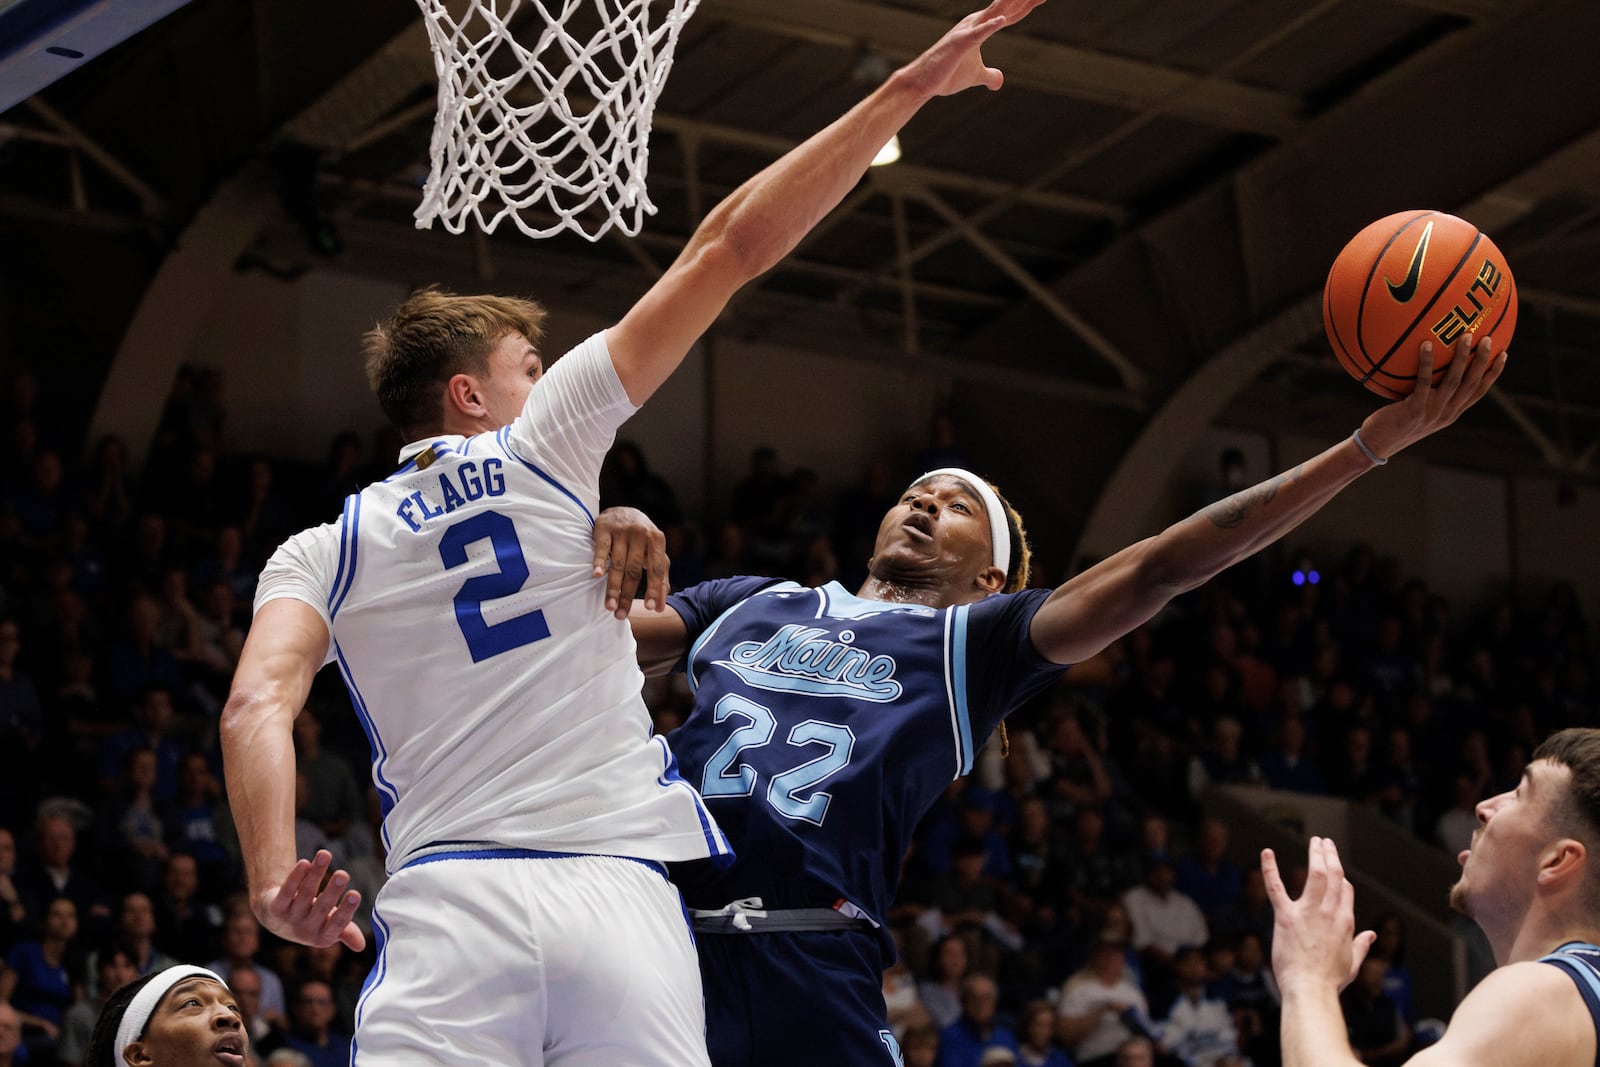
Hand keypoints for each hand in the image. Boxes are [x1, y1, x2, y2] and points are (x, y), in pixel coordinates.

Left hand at [256, 849, 364, 950]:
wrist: (277, 916)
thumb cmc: (312, 918)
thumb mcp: (329, 926)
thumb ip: (345, 931)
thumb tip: (361, 947)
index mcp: (322, 937)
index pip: (336, 924)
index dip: (345, 910)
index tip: (355, 894)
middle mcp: (304, 931)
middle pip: (321, 908)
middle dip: (332, 891)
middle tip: (342, 874)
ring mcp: (288, 919)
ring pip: (304, 894)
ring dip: (315, 874)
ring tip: (325, 854)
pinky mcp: (274, 908)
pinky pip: (286, 891)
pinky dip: (295, 877)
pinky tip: (304, 862)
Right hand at [592, 507, 669, 617]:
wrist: (622, 511)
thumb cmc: (641, 538)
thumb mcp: (655, 552)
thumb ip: (661, 576)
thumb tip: (661, 607)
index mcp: (657, 540)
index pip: (656, 569)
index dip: (654, 589)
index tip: (651, 609)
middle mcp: (641, 533)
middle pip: (634, 571)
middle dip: (627, 595)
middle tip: (621, 615)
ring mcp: (622, 530)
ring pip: (617, 564)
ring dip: (613, 587)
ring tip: (609, 606)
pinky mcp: (604, 528)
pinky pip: (602, 549)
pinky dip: (599, 562)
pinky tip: (596, 576)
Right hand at [899, 0, 1047, 99]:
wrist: (923, 82)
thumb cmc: (947, 75)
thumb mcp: (975, 76)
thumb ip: (989, 75)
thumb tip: (999, 81)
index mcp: (981, 27)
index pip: (1010, 13)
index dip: (1027, 5)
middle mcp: (975, 23)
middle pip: (1006, 6)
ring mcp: (967, 31)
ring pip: (994, 13)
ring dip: (1010, 3)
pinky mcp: (958, 43)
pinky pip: (976, 33)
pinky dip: (989, 26)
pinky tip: (1001, 20)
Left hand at [1262, 836, 1375, 994]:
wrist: (1310, 990)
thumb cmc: (1329, 981)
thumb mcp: (1352, 963)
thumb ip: (1361, 945)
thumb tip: (1371, 935)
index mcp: (1345, 923)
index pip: (1346, 891)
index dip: (1341, 878)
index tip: (1335, 870)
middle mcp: (1330, 913)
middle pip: (1334, 876)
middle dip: (1330, 856)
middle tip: (1325, 842)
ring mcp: (1308, 913)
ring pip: (1316, 875)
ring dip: (1316, 855)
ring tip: (1314, 841)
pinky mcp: (1286, 917)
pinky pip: (1276, 888)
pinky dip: (1270, 869)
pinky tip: (1266, 853)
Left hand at [1358, 332, 1505, 458]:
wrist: (1378, 444)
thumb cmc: (1395, 422)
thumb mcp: (1419, 409)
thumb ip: (1430, 392)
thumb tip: (1432, 365)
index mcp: (1452, 412)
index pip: (1479, 391)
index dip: (1493, 374)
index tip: (1504, 354)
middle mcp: (1447, 413)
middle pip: (1472, 384)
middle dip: (1483, 361)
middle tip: (1487, 338)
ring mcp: (1432, 412)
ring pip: (1454, 381)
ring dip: (1462, 358)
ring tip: (1466, 336)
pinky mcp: (1415, 409)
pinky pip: (1423, 381)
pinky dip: (1426, 362)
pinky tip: (1425, 344)